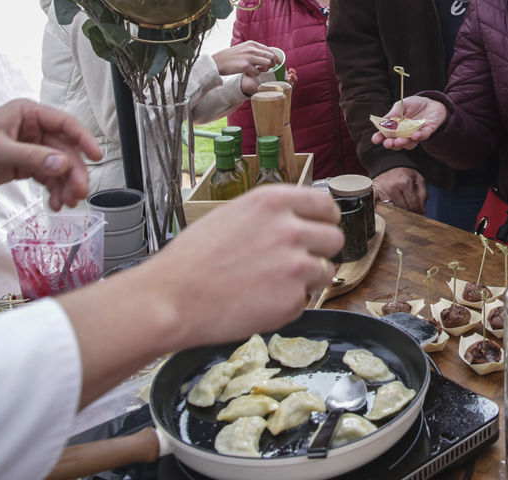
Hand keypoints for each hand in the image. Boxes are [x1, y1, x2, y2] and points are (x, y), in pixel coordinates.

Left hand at [0, 99, 102, 210]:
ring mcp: (30, 148)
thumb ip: (31, 157)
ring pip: (59, 166)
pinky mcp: (23, 165)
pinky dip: (53, 190)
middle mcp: (33, 129)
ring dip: (66, 184)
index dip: (83, 139)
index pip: (65, 124)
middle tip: (79, 193)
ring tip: (67, 203)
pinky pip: (47, 177)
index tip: (96, 157)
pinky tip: (55, 203)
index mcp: (28, 114)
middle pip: (65, 150)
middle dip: (74, 172)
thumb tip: (63, 165)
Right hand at [129, 186, 341, 347]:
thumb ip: (271, 216)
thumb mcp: (233, 215)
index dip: (326, 219)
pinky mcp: (293, 300)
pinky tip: (259, 302)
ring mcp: (295, 266)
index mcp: (274, 202)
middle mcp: (290, 229)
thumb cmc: (193, 259)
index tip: (322, 228)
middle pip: (334, 238)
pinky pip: (305, 300)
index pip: (326, 205)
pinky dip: (288, 305)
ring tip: (272, 285)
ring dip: (307, 280)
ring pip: (325, 271)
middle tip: (296, 262)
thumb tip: (299, 221)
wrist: (172, 298)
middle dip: (320, 251)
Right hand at [214, 41, 280, 77]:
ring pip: (268, 64)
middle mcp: (252, 49)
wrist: (217, 62)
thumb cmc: (230, 56)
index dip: (275, 57)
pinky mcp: (246, 66)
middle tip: (268, 69)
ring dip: (265, 69)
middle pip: (271, 57)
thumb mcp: (243, 48)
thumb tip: (265, 56)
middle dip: (272, 64)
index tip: (277, 63)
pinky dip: (256, 74)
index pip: (270, 50)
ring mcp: (249, 57)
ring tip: (259, 71)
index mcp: (252, 44)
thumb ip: (253, 50)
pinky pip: (258, 72)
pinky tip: (249, 73)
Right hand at [370, 96, 447, 149]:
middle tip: (388, 143)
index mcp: (395, 128)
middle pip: (396, 144)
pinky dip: (419, 136)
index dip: (379, 138)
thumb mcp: (401, 106)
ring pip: (409, 144)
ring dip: (404, 143)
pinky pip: (423, 136)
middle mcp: (404, 134)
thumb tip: (384, 122)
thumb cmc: (414, 104)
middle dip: (391, 144)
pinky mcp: (427, 132)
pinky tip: (414, 135)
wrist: (431, 102)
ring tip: (399, 141)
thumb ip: (393, 113)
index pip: (385, 135)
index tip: (375, 140)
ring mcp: (415, 134)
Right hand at [372, 167, 426, 213]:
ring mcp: (382, 190)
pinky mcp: (373, 191)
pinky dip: (376, 208)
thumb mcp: (418, 179)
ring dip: (396, 213)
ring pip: (391, 210)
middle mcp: (394, 187)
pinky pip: (373, 202)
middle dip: (408, 212)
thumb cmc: (404, 173)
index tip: (418, 213)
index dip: (417, 211)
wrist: (389, 163)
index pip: (413, 205)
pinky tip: (380, 211)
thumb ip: (423, 195)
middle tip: (409, 212)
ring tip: (399, 211)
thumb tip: (422, 211)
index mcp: (406, 183)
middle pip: (403, 209)